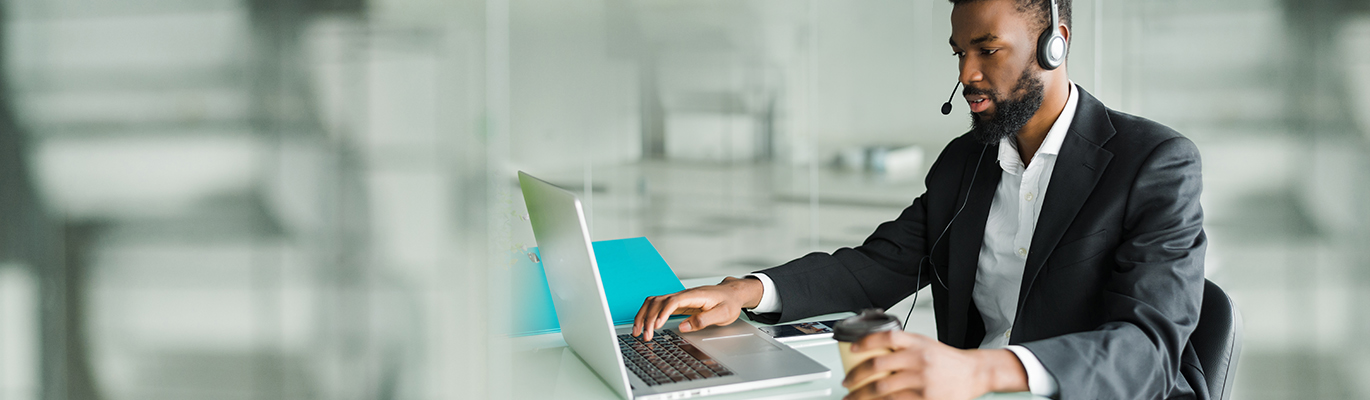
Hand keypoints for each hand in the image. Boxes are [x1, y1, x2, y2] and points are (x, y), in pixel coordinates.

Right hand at [631, 276, 762, 340]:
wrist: (732, 293)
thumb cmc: (729, 302)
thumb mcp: (723, 314)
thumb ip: (704, 320)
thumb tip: (684, 326)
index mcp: (695, 295)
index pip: (673, 301)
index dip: (663, 312)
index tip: (658, 326)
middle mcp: (684, 294)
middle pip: (659, 301)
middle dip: (649, 318)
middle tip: (646, 336)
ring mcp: (679, 298)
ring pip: (654, 302)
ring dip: (644, 315)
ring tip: (638, 331)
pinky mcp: (677, 303)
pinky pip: (657, 306)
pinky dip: (647, 314)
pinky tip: (644, 324)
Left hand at [841, 331, 1027, 399]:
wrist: (973, 373)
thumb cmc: (947, 360)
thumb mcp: (925, 344)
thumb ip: (902, 346)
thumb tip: (872, 352)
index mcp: (917, 342)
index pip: (886, 337)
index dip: (865, 342)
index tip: (852, 349)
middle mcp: (918, 359)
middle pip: (877, 366)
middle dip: (856, 376)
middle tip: (846, 382)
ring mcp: (921, 380)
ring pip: (882, 389)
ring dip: (862, 395)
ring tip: (853, 397)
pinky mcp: (925, 398)